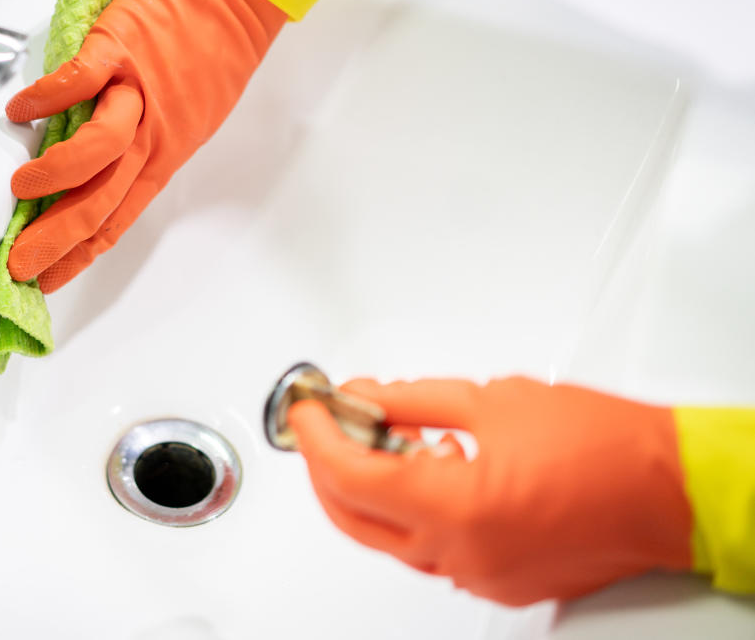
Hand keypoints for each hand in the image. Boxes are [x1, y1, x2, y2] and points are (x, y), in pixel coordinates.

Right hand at [4, 0, 285, 291]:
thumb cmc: (211, 51)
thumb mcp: (182, 113)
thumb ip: (138, 142)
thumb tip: (88, 166)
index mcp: (164, 155)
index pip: (117, 220)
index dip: (79, 256)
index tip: (49, 281)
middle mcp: (152, 134)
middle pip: (99, 202)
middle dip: (53, 240)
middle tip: (18, 261)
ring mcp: (136, 92)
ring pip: (97, 153)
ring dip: (52, 177)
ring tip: (21, 188)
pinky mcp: (120, 49)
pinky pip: (78, 82)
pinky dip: (45, 98)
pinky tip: (19, 111)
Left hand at [288, 376, 693, 604]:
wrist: (675, 491)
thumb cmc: (608, 446)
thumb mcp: (492, 400)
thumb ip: (411, 402)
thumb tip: (366, 399)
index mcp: (457, 508)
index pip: (351, 476)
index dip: (316, 438)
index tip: (305, 411)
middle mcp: (462, 555)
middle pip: (355, 518)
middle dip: (326, 469)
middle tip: (323, 425)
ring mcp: (480, 576)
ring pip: (390, 537)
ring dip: (369, 489)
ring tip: (371, 436)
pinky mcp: (499, 581)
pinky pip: (431, 550)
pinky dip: (412, 510)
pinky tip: (417, 469)